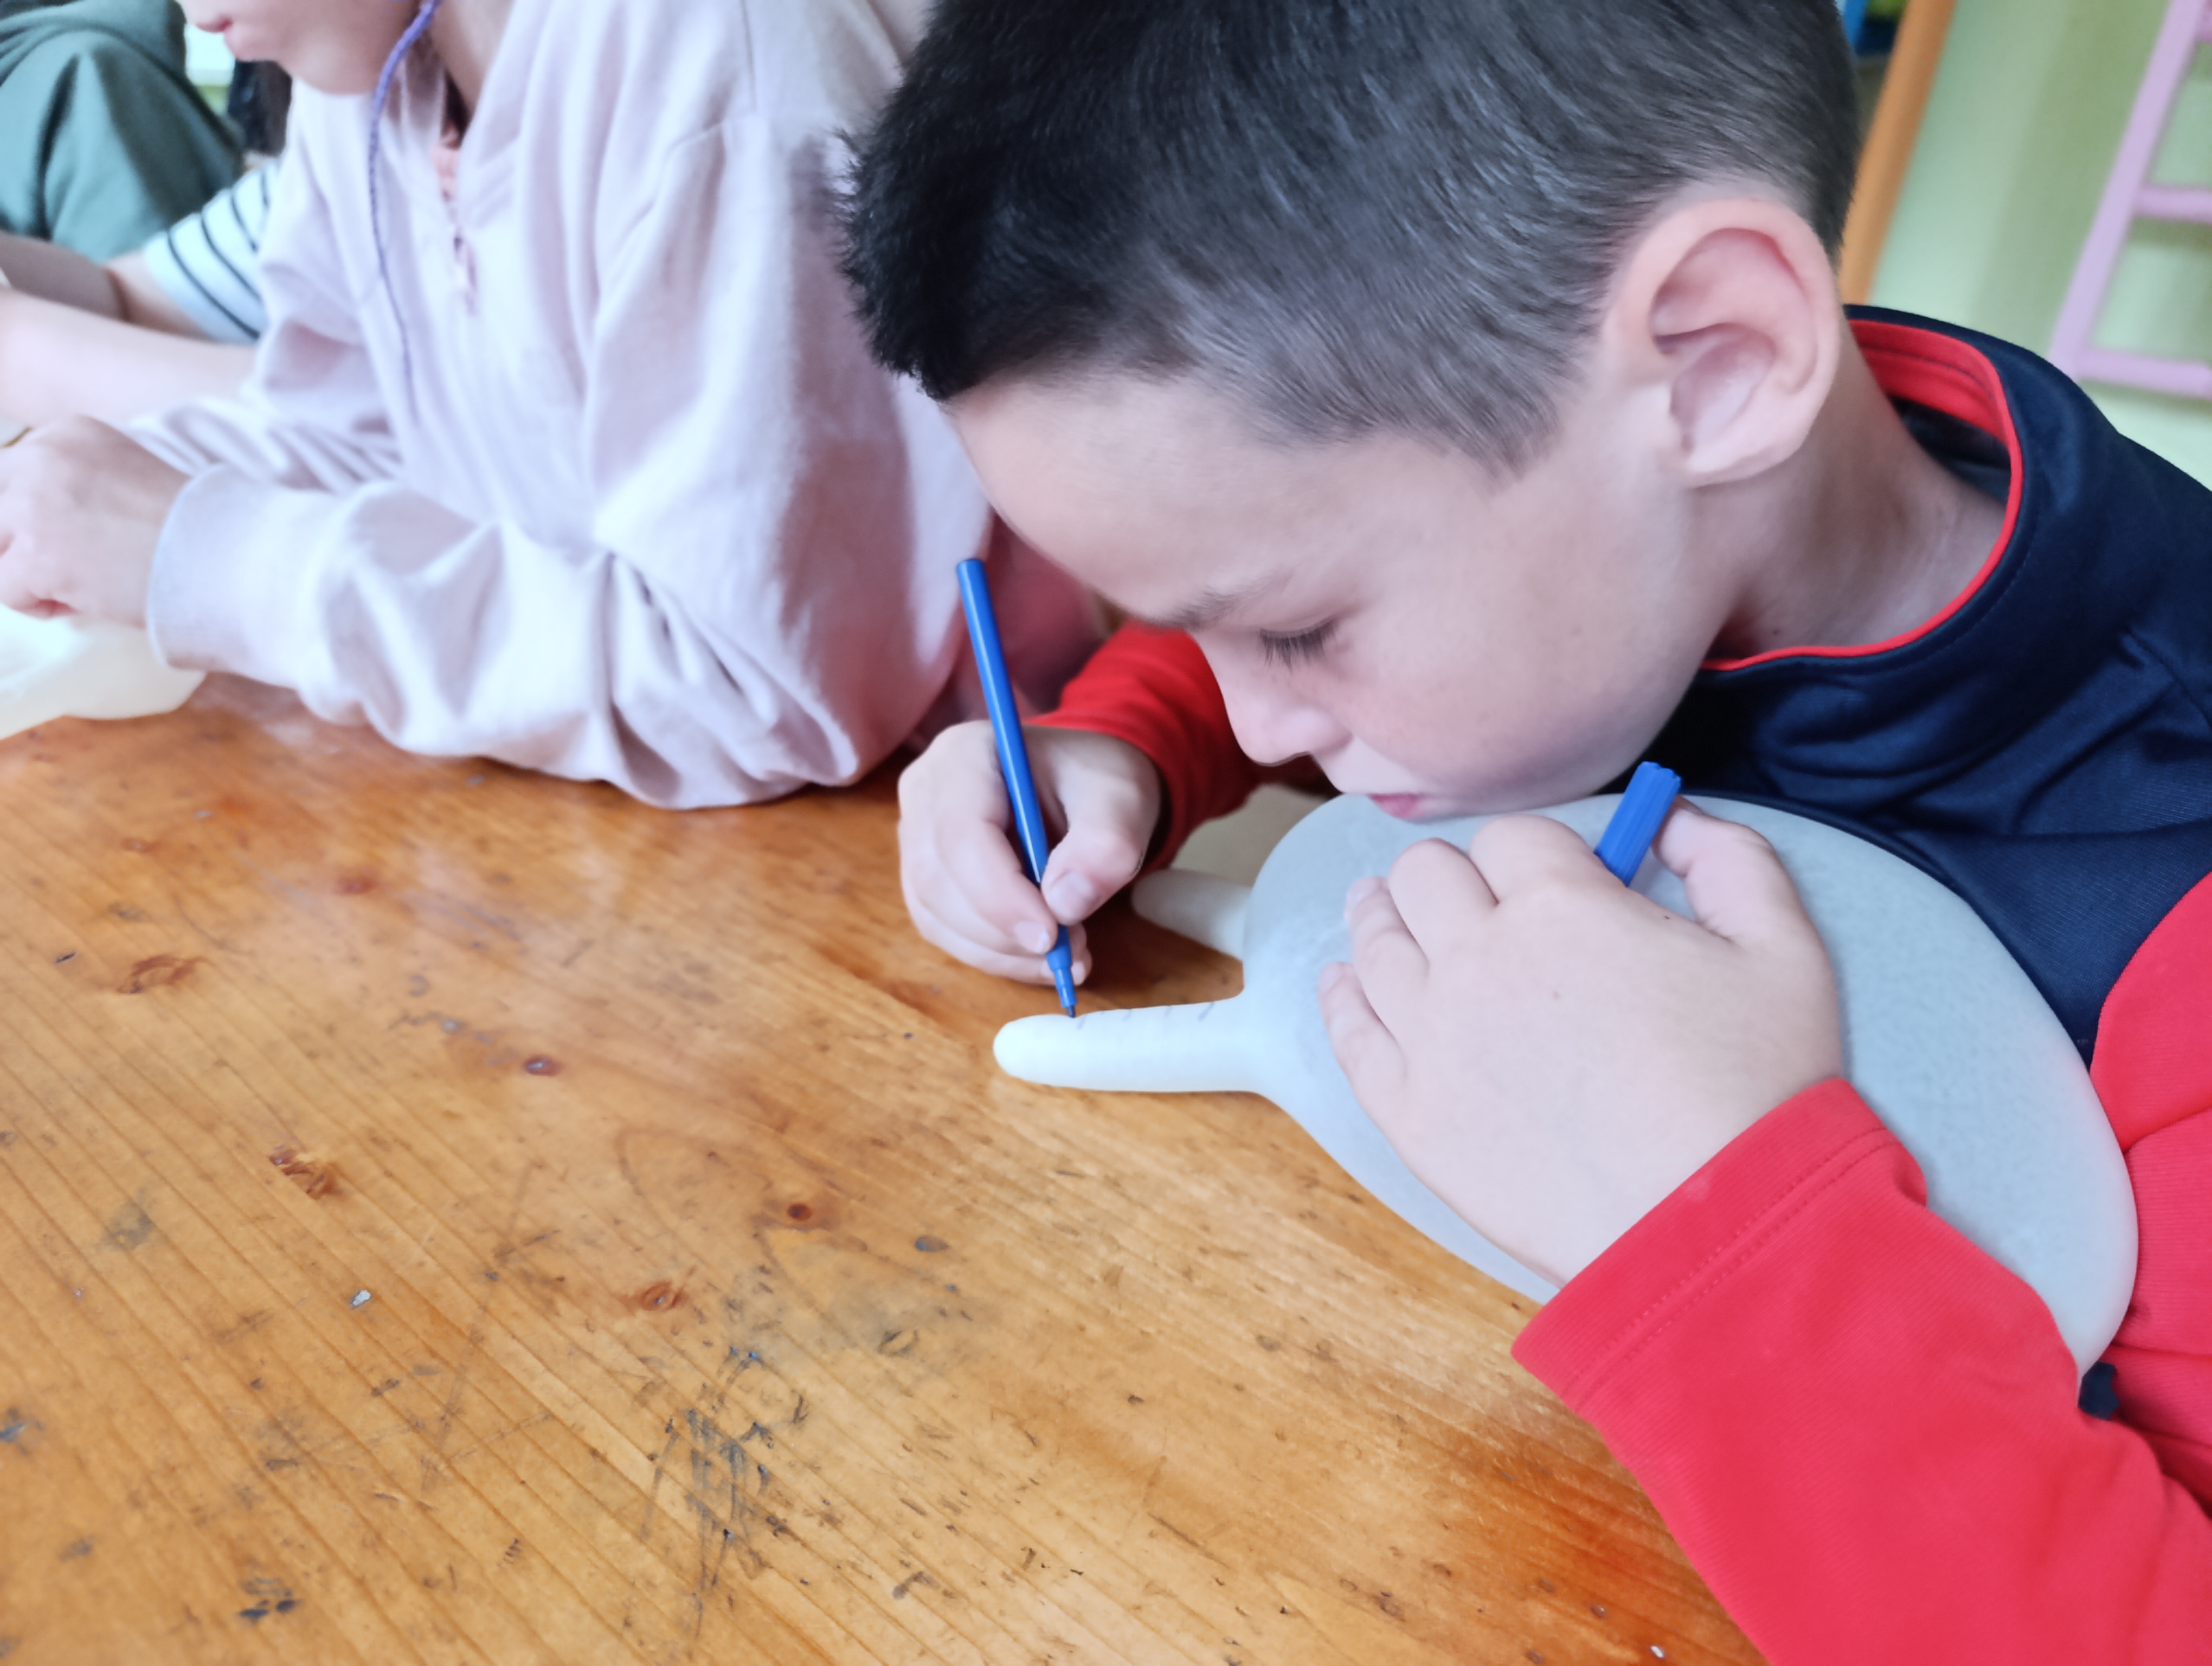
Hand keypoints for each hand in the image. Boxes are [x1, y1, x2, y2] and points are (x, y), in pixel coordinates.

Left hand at [0, 415, 187, 626]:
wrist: (222, 553)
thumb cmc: (193, 525)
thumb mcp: (129, 475)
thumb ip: (82, 483)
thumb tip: (53, 523)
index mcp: (68, 433)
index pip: (14, 473)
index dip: (33, 512)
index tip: (68, 534)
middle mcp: (42, 459)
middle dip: (20, 539)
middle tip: (65, 562)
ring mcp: (33, 506)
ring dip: (27, 570)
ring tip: (75, 583)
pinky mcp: (35, 556)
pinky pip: (5, 589)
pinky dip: (38, 604)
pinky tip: (82, 602)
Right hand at [898, 721, 1162, 984]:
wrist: (1082, 788)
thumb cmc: (1095, 784)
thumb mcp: (1121, 801)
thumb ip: (1106, 844)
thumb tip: (1065, 904)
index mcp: (964, 754)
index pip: (962, 834)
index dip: (1000, 895)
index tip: (1052, 935)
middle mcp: (925, 792)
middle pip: (940, 879)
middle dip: (1004, 931)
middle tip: (1071, 950)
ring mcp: (916, 836)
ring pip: (937, 914)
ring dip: (1001, 951)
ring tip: (1068, 953)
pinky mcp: (925, 877)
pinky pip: (944, 930)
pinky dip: (994, 955)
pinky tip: (1040, 956)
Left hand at [1318, 801, 1841, 1287]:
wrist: (1714, 1223)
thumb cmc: (1754, 1090)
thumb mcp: (1783, 949)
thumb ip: (1731, 859)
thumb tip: (1678, 818)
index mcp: (1560, 907)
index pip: (1512, 837)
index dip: (1534, 850)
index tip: (1555, 878)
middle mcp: (1477, 959)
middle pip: (1425, 875)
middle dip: (1453, 875)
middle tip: (1470, 894)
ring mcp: (1432, 1036)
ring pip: (1375, 943)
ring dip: (1385, 916)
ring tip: (1385, 909)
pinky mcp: (1409, 1110)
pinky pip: (1349, 1032)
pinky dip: (1342, 996)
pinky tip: (1346, 981)